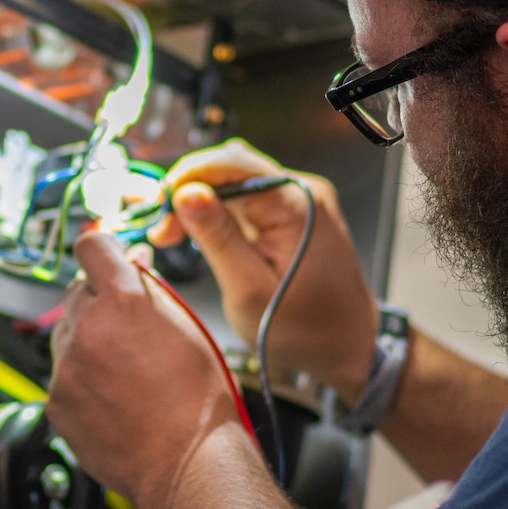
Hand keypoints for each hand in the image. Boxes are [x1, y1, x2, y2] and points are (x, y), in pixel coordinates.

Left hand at [47, 233, 246, 508]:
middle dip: (98, 302)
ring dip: (86, 341)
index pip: (91, 246)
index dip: (100, 250)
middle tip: (125, 326)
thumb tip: (134, 265)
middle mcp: (88, 328)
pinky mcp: (56, 400)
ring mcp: (67, 366)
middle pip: (77, 292)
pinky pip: (61, 375)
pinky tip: (112, 397)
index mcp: (124, 301)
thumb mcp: (187, 327)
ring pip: (65, 334)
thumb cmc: (199, 400)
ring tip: (123, 370)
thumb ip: (153, 290)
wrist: (187, 462)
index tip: (104, 258)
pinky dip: (80, 380)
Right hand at [150, 140, 378, 398]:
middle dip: (190, 191)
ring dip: (202, 203)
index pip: (232, 163)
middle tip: (162, 230)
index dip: (187, 178)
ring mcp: (303, 199)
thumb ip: (217, 237)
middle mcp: (304, 190)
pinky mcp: (297, 213)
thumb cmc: (303, 328)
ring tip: (174, 235)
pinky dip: (222, 213)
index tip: (158, 209)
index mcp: (297, 204)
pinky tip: (203, 236)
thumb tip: (184, 193)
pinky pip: (251, 199)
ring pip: (238, 181)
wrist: (349, 345)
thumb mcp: (249, 290)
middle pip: (233, 167)